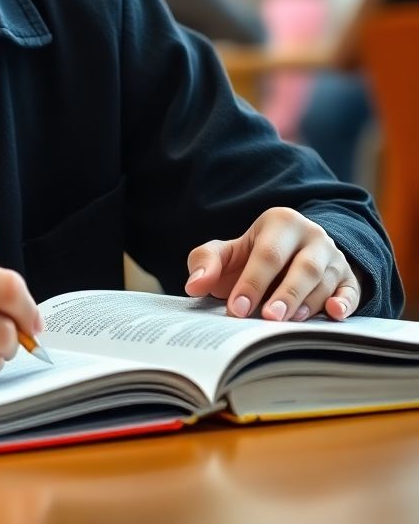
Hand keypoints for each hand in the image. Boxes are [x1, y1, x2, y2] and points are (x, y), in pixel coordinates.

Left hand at [184, 207, 360, 322]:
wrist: (290, 254)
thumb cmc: (253, 256)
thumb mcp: (227, 252)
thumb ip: (206, 262)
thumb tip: (194, 285)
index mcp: (281, 222)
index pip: (267, 254)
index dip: (252, 282)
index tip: (237, 309)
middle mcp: (312, 236)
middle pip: (302, 267)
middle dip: (284, 294)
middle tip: (267, 318)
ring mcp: (334, 257)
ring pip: (325, 282)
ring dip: (308, 304)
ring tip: (288, 323)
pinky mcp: (349, 278)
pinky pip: (352, 290)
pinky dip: (345, 303)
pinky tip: (334, 314)